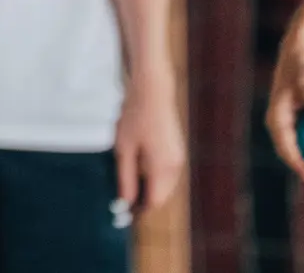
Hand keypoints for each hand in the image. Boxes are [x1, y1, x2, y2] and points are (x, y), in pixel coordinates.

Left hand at [115, 68, 187, 215]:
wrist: (152, 91)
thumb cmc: (134, 116)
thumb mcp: (124, 148)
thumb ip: (126, 177)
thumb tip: (126, 200)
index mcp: (163, 168)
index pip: (154, 201)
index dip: (141, 210)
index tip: (125, 213)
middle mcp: (175, 166)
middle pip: (162, 196)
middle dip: (146, 201)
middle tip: (125, 201)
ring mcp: (179, 157)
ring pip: (166, 185)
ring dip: (151, 189)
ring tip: (129, 185)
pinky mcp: (177, 150)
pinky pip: (167, 173)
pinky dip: (155, 177)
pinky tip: (139, 168)